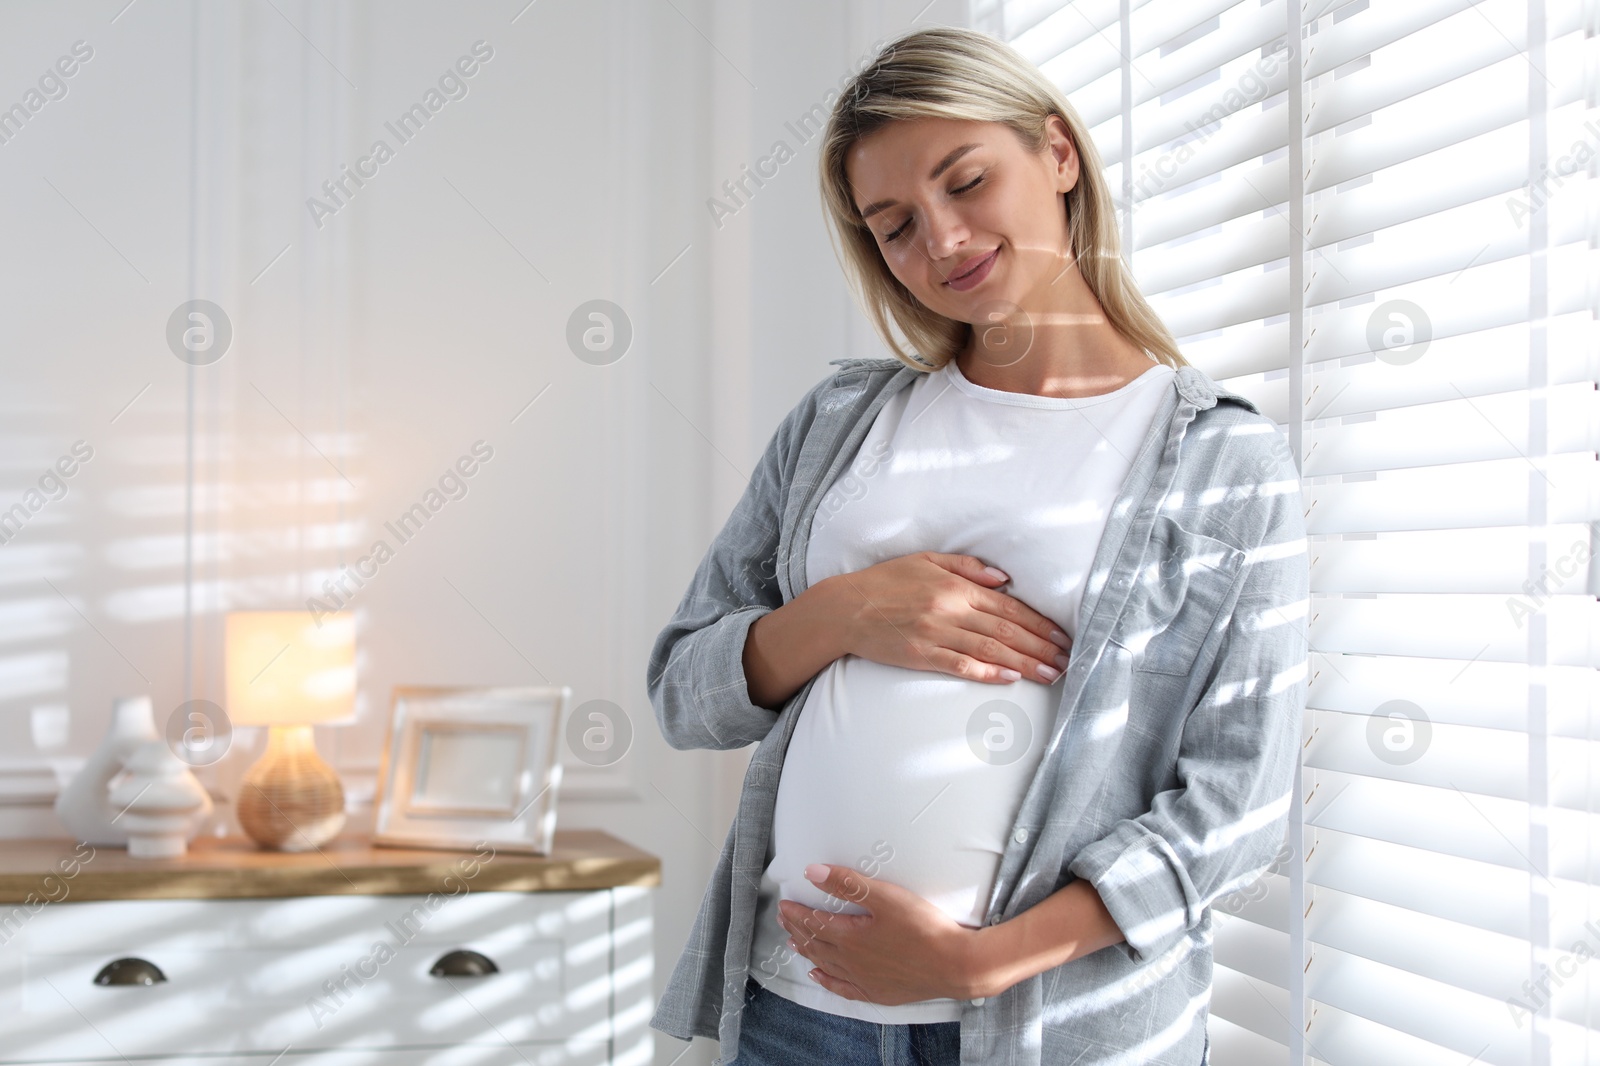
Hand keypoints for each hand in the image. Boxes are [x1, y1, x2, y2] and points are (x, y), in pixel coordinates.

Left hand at [775, 863, 988, 1004]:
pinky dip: (827, 980)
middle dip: (797, 930)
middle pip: (816, 944)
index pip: (814, 923)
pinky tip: (819, 975)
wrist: (955, 965)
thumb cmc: (924, 928)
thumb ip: (847, 884)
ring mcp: (864, 979)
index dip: (797, 913)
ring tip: (793, 943)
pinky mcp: (878, 991)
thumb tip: (812, 873)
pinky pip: (843, 987)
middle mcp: (851, 961)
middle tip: (785, 919)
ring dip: (808, 952)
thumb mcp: (886, 897)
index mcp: (851, 937)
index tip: (785, 904)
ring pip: (825, 964)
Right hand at [827, 552, 1071, 684]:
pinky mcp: (922, 657)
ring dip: (1024, 664)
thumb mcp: (927, 560)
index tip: (1061, 636)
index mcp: (955, 587)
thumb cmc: (886, 581)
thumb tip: (1005, 579)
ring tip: (1050, 674)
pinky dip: (987, 674)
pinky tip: (1009, 679)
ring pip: (990, 651)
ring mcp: (936, 635)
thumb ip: (968, 567)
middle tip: (1067, 660)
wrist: (846, 608)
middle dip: (1041, 647)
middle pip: (1006, 632)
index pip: (1008, 607)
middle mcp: (950, 610)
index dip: (1039, 623)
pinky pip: (961, 666)